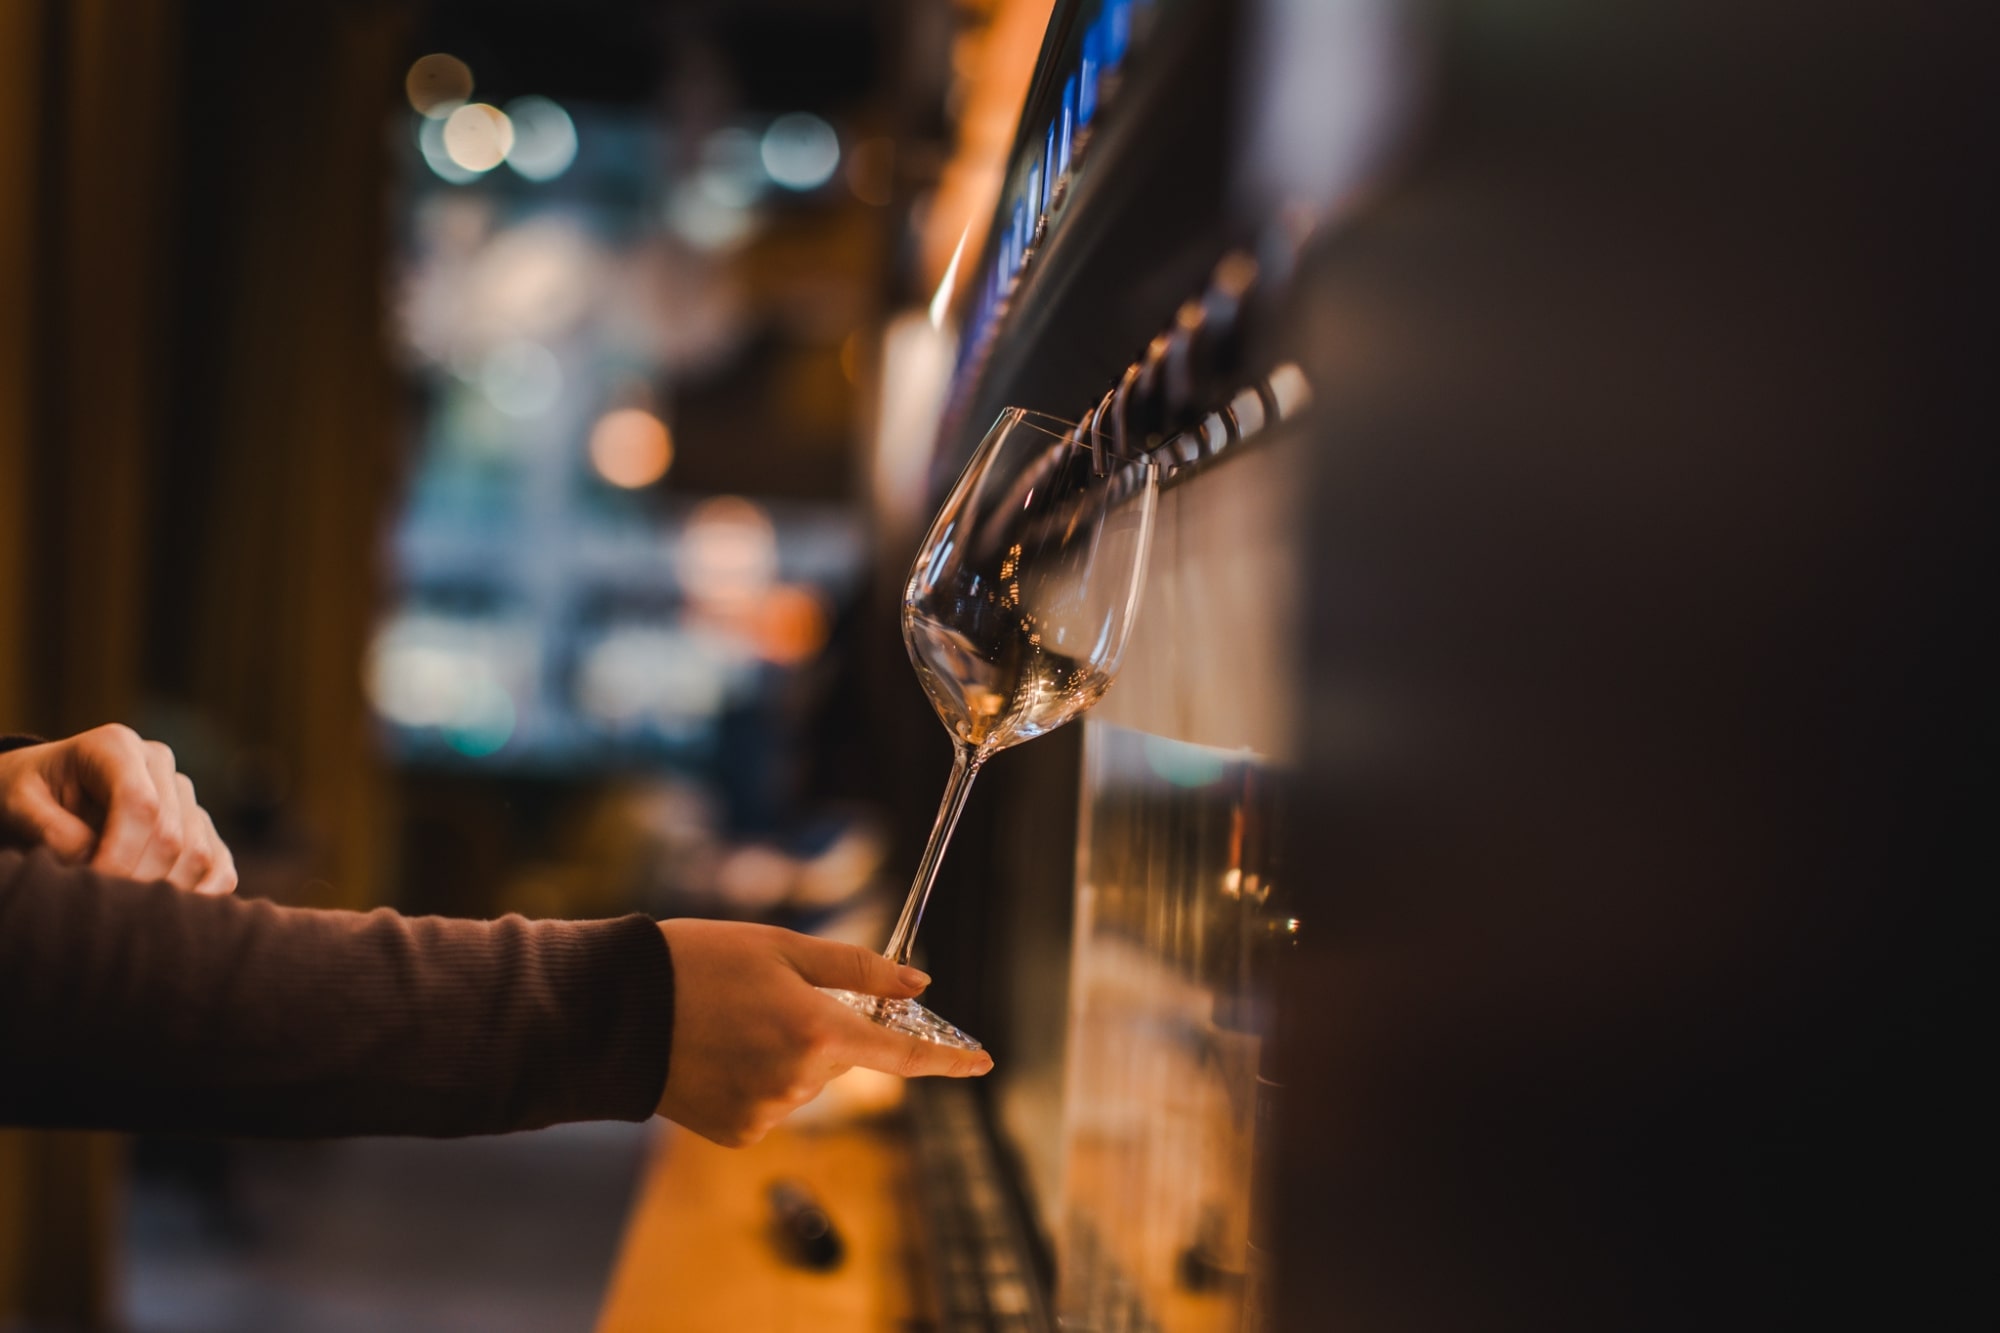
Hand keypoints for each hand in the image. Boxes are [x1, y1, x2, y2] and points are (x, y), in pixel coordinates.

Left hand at [0, 724, 237, 894]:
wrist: (48, 789)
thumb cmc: (29, 794)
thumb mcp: (19, 803)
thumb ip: (51, 829)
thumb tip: (92, 859)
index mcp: (117, 747)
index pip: (140, 804)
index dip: (120, 854)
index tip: (91, 887)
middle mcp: (160, 765)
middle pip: (171, 835)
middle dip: (137, 880)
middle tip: (102, 908)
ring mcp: (185, 795)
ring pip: (199, 854)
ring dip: (165, 893)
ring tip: (124, 910)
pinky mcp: (200, 826)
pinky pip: (220, 866)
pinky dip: (204, 895)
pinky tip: (168, 912)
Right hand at [656, 919, 992, 1146]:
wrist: (615, 1012)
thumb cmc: (699, 961)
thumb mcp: (783, 945)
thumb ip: (857, 970)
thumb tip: (917, 988)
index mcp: (818, 1031)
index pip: (903, 1055)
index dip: (948, 1060)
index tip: (983, 1062)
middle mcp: (800, 1081)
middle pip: (843, 1058)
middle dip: (826, 1028)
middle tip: (772, 994)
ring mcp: (769, 1113)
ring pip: (807, 1081)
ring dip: (789, 1053)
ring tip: (731, 1020)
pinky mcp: (741, 1134)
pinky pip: (773, 1103)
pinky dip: (760, 1078)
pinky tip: (720, 1053)